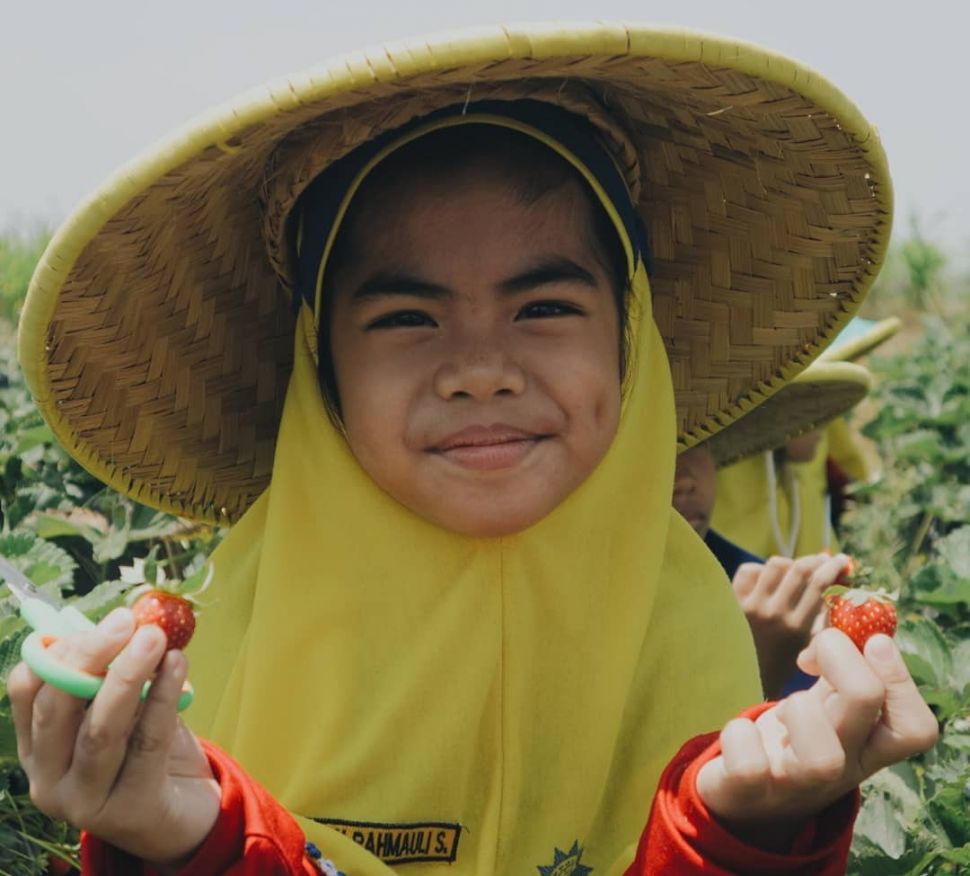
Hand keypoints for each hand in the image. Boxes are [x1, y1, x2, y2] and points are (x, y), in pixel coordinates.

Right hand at [7, 607, 219, 867]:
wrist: (186, 813)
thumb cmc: (149, 753)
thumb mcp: (127, 708)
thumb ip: (116, 673)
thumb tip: (127, 619)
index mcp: (39, 748)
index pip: (28, 691)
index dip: (59, 650)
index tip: (98, 621)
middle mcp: (49, 779)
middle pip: (58, 707)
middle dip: (91, 656)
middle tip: (126, 621)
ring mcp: (84, 802)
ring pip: (100, 729)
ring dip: (127, 675)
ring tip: (155, 637)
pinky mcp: (129, 810)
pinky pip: (146, 743)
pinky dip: (162, 698)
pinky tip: (177, 665)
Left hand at [695, 628, 937, 847]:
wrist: (746, 792)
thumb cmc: (792, 735)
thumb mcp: (827, 706)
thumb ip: (843, 670)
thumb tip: (854, 618)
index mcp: (866, 748)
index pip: (915, 728)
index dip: (900, 677)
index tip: (869, 643)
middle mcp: (841, 770)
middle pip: (865, 701)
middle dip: (839, 657)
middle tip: (812, 659)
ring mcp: (797, 785)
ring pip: (821, 753)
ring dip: (796, 707)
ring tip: (782, 711)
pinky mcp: (750, 792)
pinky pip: (750, 764)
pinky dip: (740, 734)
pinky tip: (743, 732)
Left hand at [732, 553, 846, 697]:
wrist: (736, 678)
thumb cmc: (776, 666)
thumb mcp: (806, 649)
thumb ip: (822, 625)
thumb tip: (841, 590)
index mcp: (798, 628)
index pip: (820, 586)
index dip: (834, 568)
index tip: (843, 562)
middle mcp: (775, 613)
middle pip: (801, 569)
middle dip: (817, 560)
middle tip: (823, 559)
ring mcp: (751, 605)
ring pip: (776, 564)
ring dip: (789, 563)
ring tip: (794, 570)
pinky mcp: (732, 600)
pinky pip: (749, 570)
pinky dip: (760, 570)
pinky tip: (766, 579)